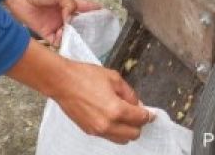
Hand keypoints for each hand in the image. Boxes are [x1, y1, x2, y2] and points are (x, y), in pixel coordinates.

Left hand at [4, 0, 99, 45]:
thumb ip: (69, 4)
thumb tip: (71, 18)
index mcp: (67, 2)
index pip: (84, 7)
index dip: (94, 10)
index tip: (104, 13)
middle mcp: (62, 15)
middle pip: (77, 25)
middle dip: (84, 29)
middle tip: (90, 34)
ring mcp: (54, 24)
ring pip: (67, 35)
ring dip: (71, 36)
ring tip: (73, 35)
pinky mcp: (44, 32)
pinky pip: (55, 41)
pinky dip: (60, 42)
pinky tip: (62, 39)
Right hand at [6, 41, 152, 143]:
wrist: (62, 82)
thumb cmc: (86, 76)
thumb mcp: (114, 78)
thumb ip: (129, 93)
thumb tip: (138, 104)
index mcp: (116, 110)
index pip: (140, 119)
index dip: (149, 115)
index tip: (151, 113)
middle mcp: (108, 124)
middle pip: (134, 134)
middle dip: (139, 124)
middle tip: (138, 112)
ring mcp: (98, 130)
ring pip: (122, 139)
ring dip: (127, 130)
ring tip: (125, 115)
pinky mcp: (89, 131)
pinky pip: (109, 136)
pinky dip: (115, 130)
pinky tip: (112, 116)